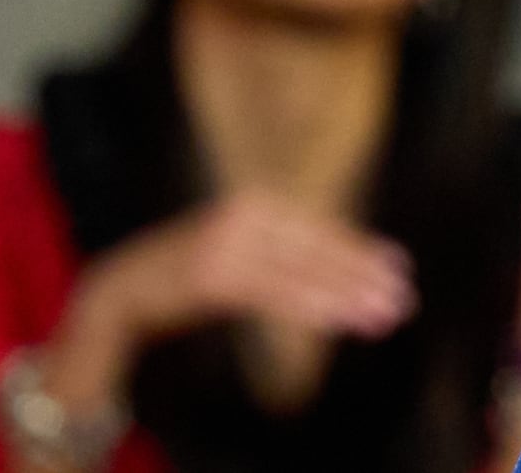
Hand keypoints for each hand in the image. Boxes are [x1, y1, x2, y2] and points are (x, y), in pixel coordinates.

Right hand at [51, 189, 414, 407]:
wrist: (116, 292)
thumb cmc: (180, 276)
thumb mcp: (236, 253)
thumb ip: (278, 252)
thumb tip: (335, 266)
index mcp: (254, 203)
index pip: (318, 227)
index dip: (359, 247)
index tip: (399, 265)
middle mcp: (244, 214)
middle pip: (316, 246)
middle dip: (361, 273)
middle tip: (403, 297)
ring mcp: (227, 243)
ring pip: (300, 271)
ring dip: (345, 293)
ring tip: (383, 314)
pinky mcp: (212, 275)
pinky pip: (271, 292)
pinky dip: (308, 305)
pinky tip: (337, 318)